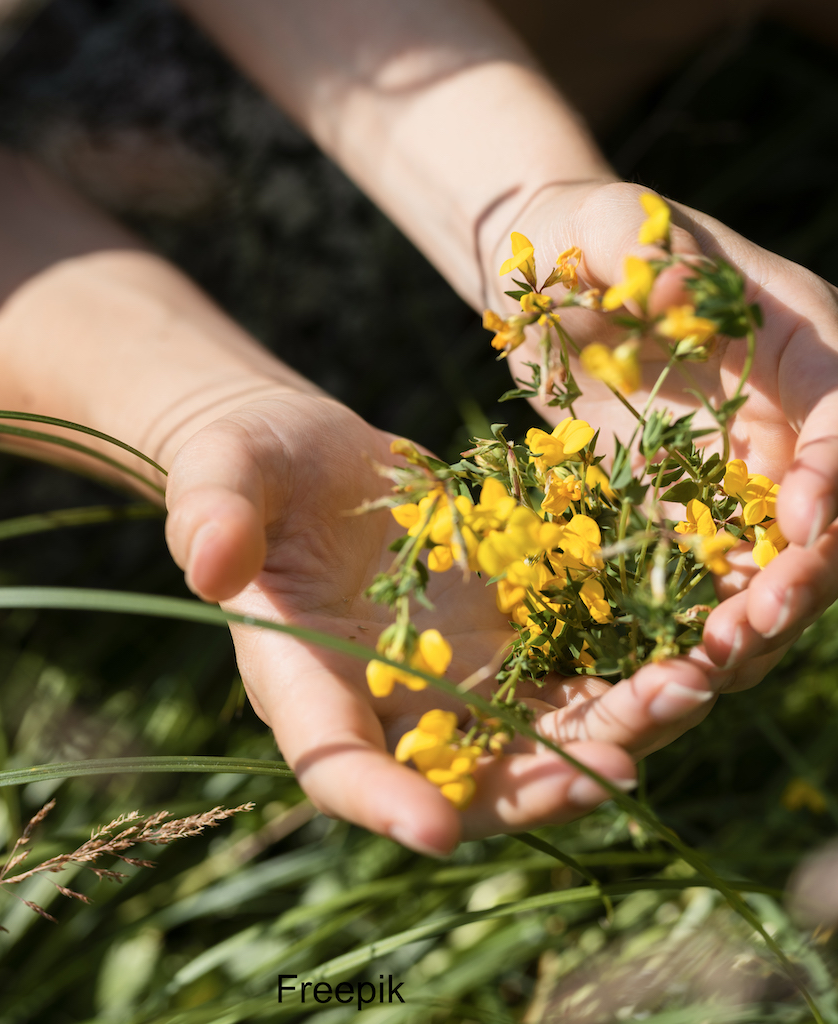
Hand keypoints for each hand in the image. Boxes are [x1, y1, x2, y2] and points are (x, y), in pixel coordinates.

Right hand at [165, 393, 721, 852]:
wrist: (310, 457)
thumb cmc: (249, 468)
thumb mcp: (221, 477)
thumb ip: (213, 516)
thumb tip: (210, 566)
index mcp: (304, 681)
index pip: (333, 764)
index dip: (379, 802)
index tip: (432, 830)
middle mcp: (384, 702)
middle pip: (456, 779)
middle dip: (533, 789)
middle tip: (612, 772)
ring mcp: (450, 675)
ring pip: (530, 738)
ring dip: (605, 734)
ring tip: (681, 695)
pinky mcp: (501, 633)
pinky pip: (566, 671)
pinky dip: (621, 673)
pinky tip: (685, 647)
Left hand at [495, 181, 837, 695]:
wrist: (544, 282)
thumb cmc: (586, 239)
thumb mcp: (611, 228)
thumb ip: (646, 253)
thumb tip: (676, 289)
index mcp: (802, 343)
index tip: (799, 528)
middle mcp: (786, 416)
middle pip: (827, 510)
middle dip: (803, 574)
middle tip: (754, 625)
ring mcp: (734, 469)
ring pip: (770, 559)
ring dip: (752, 616)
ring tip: (706, 665)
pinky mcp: (678, 505)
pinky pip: (700, 572)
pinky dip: (691, 617)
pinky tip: (660, 660)